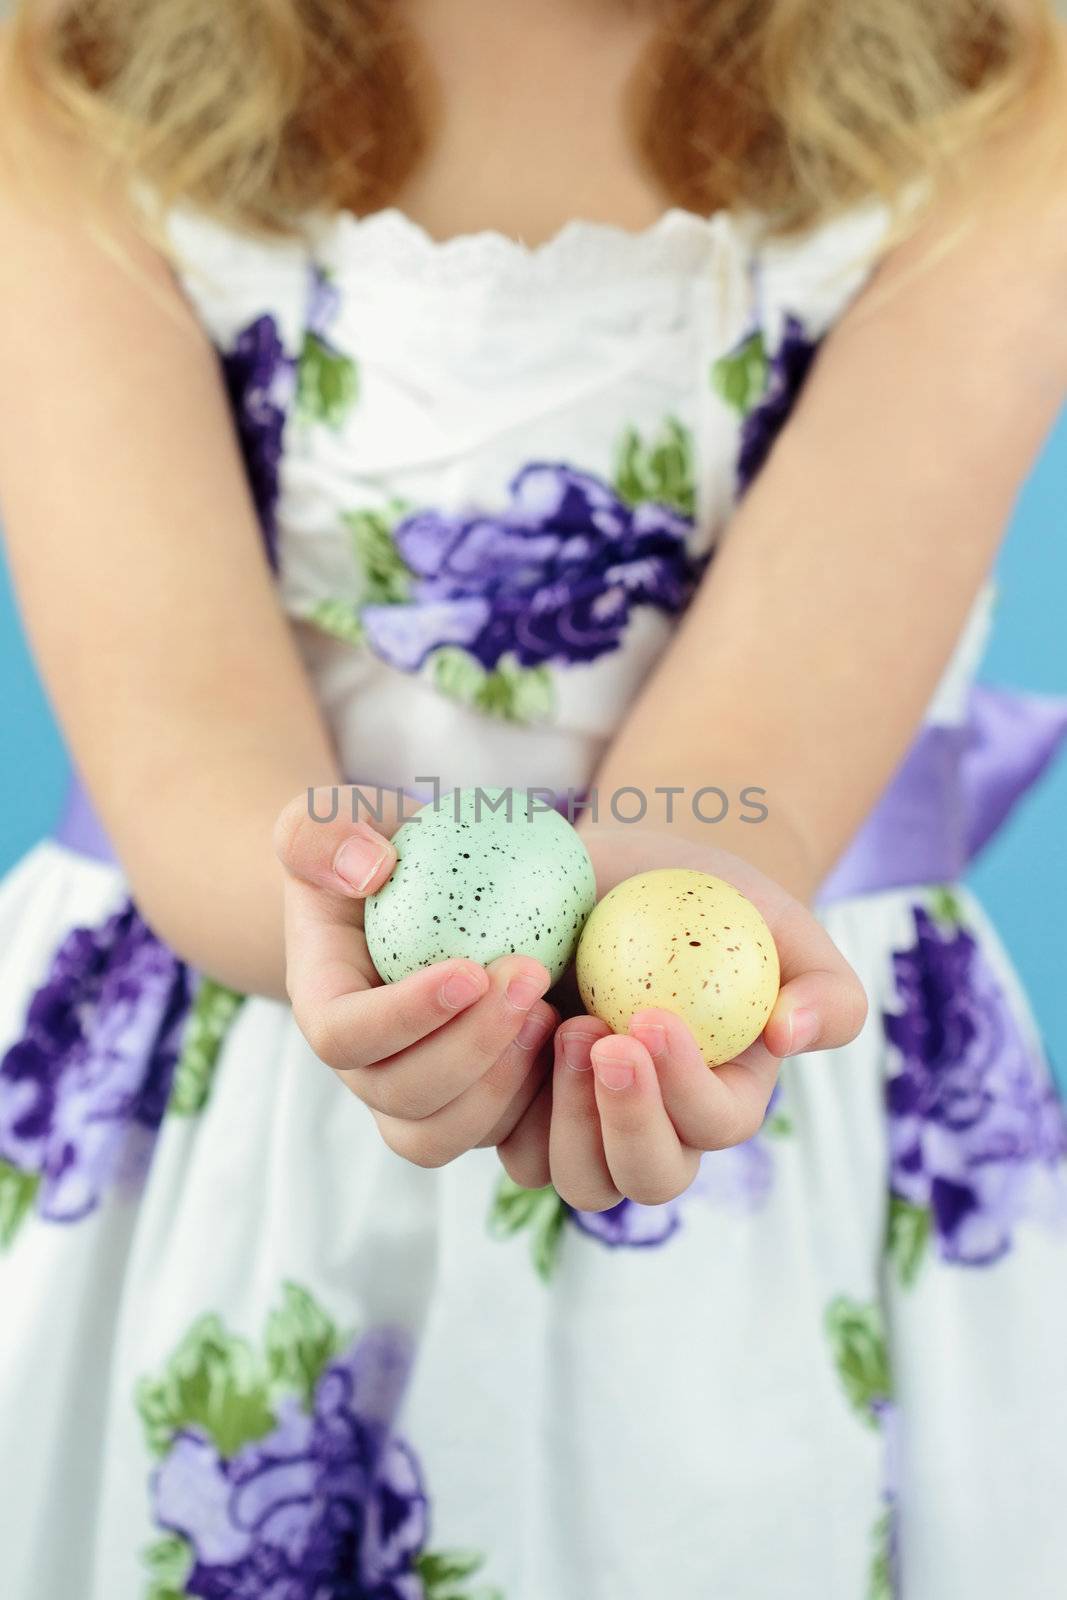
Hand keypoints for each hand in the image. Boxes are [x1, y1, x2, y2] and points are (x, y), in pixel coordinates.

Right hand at [274, 788, 558, 1167]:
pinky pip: (500, 1139)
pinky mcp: (473, 1106)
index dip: (402, 1017)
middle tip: (530, 977)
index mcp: (325, 1004)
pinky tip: (578, 1036)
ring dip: (505, 1085)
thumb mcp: (331, 815)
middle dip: (470, 1049)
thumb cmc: (373, 846)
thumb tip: (368, 870)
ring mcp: (418, 1096)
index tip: (469, 969)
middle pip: (400, 1098)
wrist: (421, 888)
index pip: (342, 1035)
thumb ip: (323, 832)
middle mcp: (364, 1066)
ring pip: (447, 1134)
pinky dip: (541, 1103)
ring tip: (554, 1011)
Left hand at [498, 827, 867, 1209]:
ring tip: (544, 1018)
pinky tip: (496, 1014)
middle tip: (594, 1034)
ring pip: (559, 1173)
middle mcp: (647, 1129)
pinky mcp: (506, 1100)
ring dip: (550, 1109)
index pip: (713, 1127)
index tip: (651, 1019)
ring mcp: (571, 1123)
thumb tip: (792, 1035)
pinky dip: (487, 1087)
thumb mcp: (783, 926)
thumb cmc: (711, 903)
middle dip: (618, 1120)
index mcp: (719, 1102)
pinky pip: (487, 1134)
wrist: (621, 875)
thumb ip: (824, 987)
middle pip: (637, 1180)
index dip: (683, 1089)